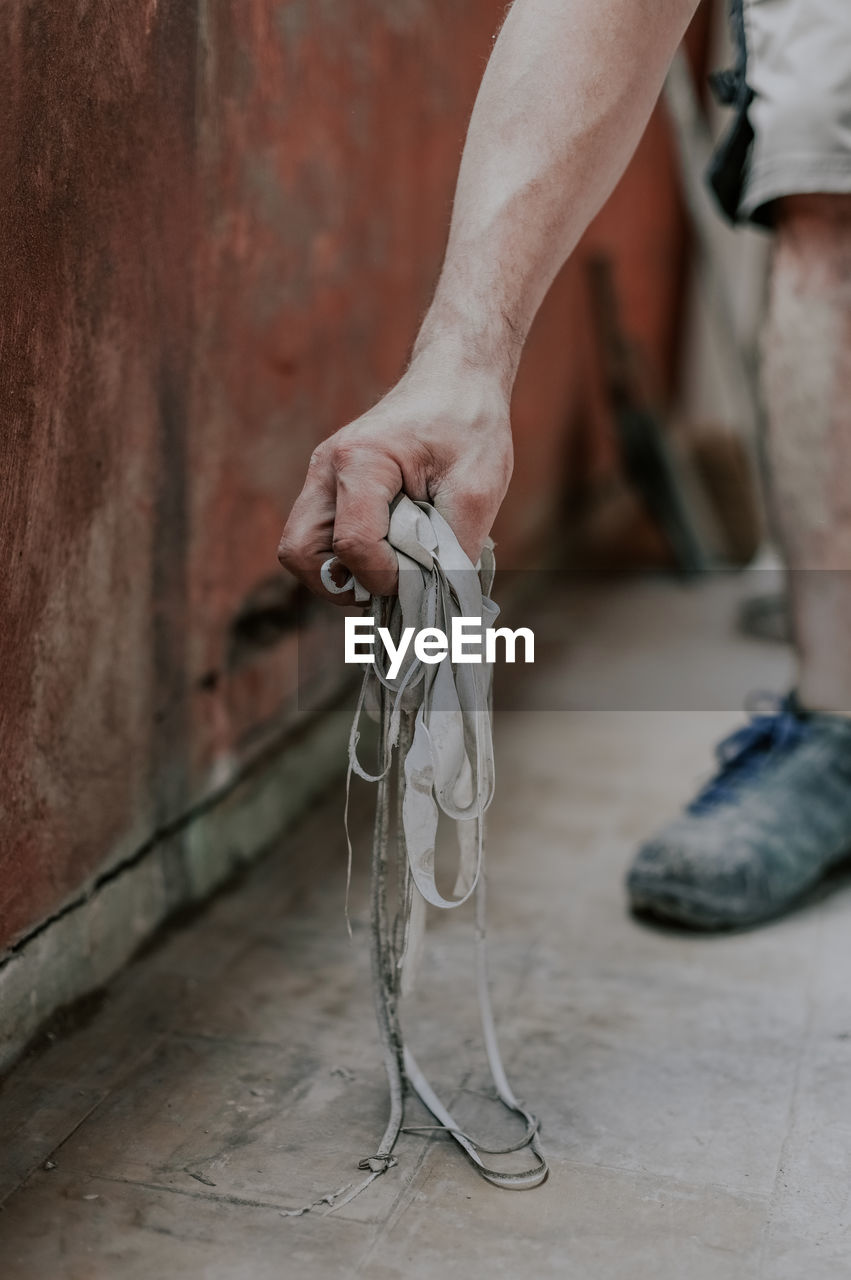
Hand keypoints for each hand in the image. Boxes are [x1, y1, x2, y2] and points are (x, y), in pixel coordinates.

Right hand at [277, 348, 512, 600]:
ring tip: (391, 571)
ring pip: (302, 550)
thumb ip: (456, 547)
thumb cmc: (469, 425)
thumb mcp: (480, 486)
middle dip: (342, 584)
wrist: (455, 380)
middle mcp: (326, 469)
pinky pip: (318, 539)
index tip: (422, 575)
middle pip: (300, 552)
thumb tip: (439, 600)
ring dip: (341, 574)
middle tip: (390, 586)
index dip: (386, 576)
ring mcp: (321, 479)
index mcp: (361, 460)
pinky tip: (388, 554)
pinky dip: (346, 560)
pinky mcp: (328, 489)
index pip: (353, 544)